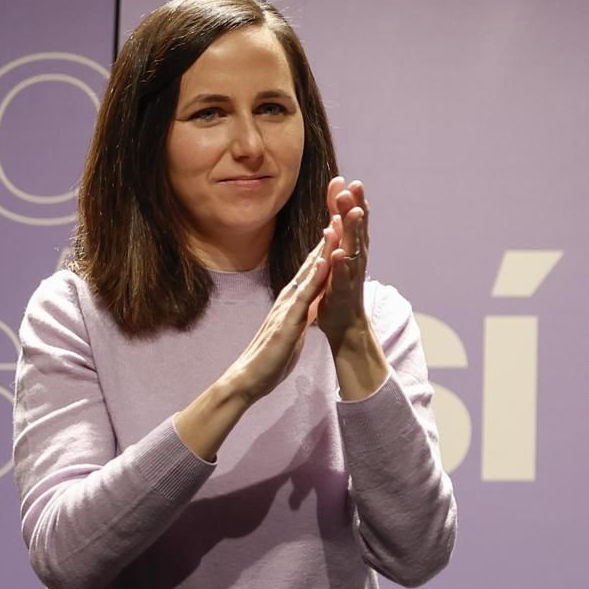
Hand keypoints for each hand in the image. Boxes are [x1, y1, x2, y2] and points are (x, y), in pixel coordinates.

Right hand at [222, 238, 331, 403]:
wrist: (250, 378)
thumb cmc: (272, 355)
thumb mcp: (294, 327)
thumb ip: (302, 312)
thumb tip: (311, 303)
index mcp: (293, 300)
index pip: (312, 269)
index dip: (326, 247)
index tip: (339, 225)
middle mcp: (289, 298)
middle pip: (311, 263)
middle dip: (326, 239)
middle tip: (338, 211)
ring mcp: (287, 307)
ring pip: (308, 273)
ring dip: (322, 250)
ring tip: (335, 226)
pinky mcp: (287, 322)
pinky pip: (303, 297)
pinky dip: (314, 279)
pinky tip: (323, 263)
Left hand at [316, 175, 370, 348]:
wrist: (345, 323)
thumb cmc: (340, 286)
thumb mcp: (337, 253)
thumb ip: (338, 227)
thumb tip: (339, 202)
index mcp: (353, 249)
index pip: (355, 221)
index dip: (354, 201)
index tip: (352, 181)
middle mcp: (356, 259)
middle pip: (357, 230)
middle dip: (356, 208)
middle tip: (355, 187)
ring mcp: (350, 275)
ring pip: (352, 249)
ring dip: (353, 231)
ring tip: (351, 213)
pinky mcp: (342, 292)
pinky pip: (341, 277)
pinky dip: (340, 265)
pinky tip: (337, 253)